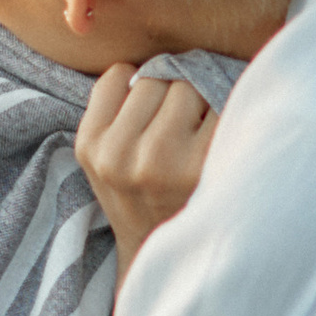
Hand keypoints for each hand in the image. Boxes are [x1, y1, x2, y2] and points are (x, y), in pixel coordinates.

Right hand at [78, 63, 219, 278]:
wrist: (167, 259)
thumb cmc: (142, 198)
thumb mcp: (105, 160)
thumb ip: (115, 111)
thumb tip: (155, 56)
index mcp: (91, 147)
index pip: (119, 75)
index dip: (139, 85)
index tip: (149, 110)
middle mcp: (121, 156)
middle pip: (156, 79)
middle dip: (171, 92)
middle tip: (179, 125)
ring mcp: (162, 163)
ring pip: (188, 87)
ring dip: (200, 100)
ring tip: (198, 134)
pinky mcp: (203, 169)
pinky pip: (221, 107)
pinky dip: (225, 116)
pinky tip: (219, 142)